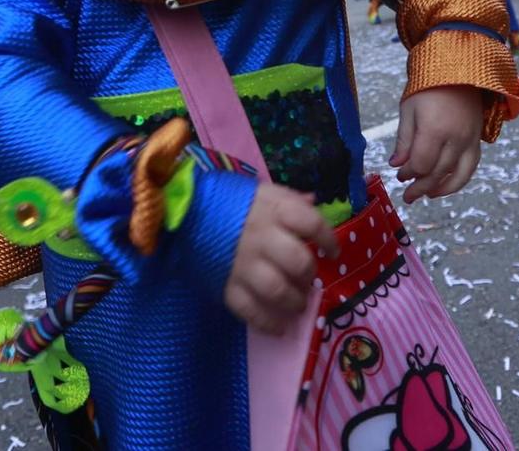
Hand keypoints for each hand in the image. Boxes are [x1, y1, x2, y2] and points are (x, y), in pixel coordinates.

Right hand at [223, 183, 335, 333]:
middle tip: (308, 279)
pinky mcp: (226, 286)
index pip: (311, 223)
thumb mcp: (261, 192)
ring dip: (294, 302)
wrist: (186, 214)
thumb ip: (289, 199)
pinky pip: (250, 310)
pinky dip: (268, 323)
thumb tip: (314, 202)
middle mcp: (260, 237)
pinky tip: (280, 327)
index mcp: (273, 210)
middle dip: (309, 275)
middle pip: (298, 261)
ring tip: (298, 304)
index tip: (332, 251)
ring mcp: (242, 264)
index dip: (328, 239)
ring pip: (277, 290)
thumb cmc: (230, 202)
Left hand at [391, 85, 483, 204]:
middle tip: (407, 196)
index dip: (408, 174)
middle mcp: (456, 138)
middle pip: (438, 173)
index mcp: (435, 129)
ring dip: (441, 189)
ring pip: (457, 175)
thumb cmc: (427, 87)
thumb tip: (396, 165)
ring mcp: (470, 141)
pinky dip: (459, 181)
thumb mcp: (409, 110)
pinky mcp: (478, 140)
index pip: (421, 163)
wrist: (458, 69)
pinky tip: (445, 186)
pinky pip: (471, 168)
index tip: (399, 174)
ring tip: (426, 195)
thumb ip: (404, 140)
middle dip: (420, 186)